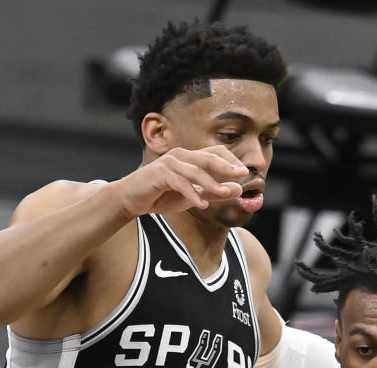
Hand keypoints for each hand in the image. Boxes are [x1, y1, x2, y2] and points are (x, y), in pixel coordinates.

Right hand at [113, 146, 247, 218]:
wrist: (132, 199)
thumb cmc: (162, 196)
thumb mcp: (193, 197)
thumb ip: (213, 193)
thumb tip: (238, 190)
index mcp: (190, 158)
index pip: (214, 153)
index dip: (230, 161)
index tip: (244, 172)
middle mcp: (181, 156)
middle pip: (207, 157)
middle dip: (226, 166)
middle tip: (242, 174)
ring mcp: (169, 164)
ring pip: (195, 171)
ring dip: (211, 183)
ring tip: (225, 193)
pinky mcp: (159, 174)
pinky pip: (179, 183)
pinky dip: (191, 193)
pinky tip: (201, 205)